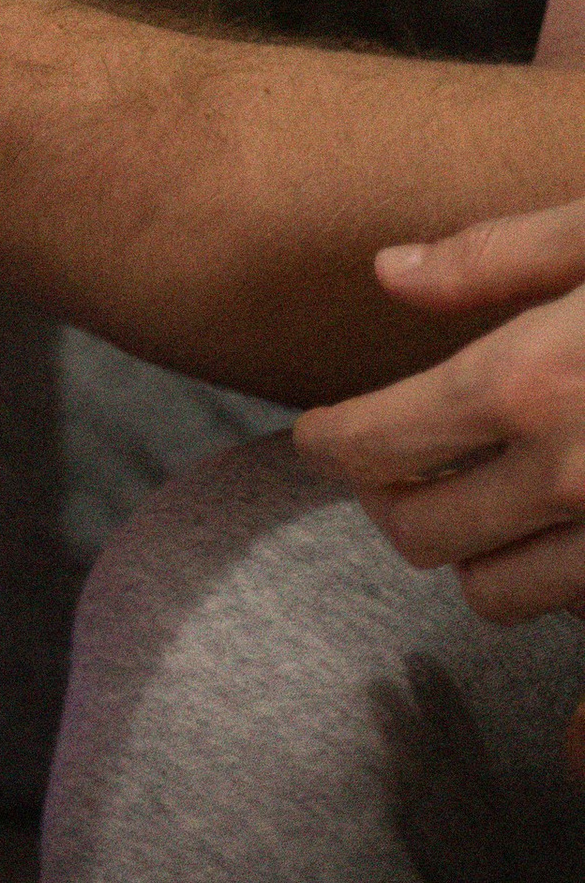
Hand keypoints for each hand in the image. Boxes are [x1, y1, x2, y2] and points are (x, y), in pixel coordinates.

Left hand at [300, 200, 584, 776]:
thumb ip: (494, 255)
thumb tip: (389, 274)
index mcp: (527, 382)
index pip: (374, 441)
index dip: (332, 440)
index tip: (323, 432)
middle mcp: (569, 480)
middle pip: (419, 533)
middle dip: (393, 498)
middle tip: (400, 462)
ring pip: (494, 595)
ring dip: (478, 550)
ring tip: (494, 494)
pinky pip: (579, 626)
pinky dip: (558, 594)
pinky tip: (560, 540)